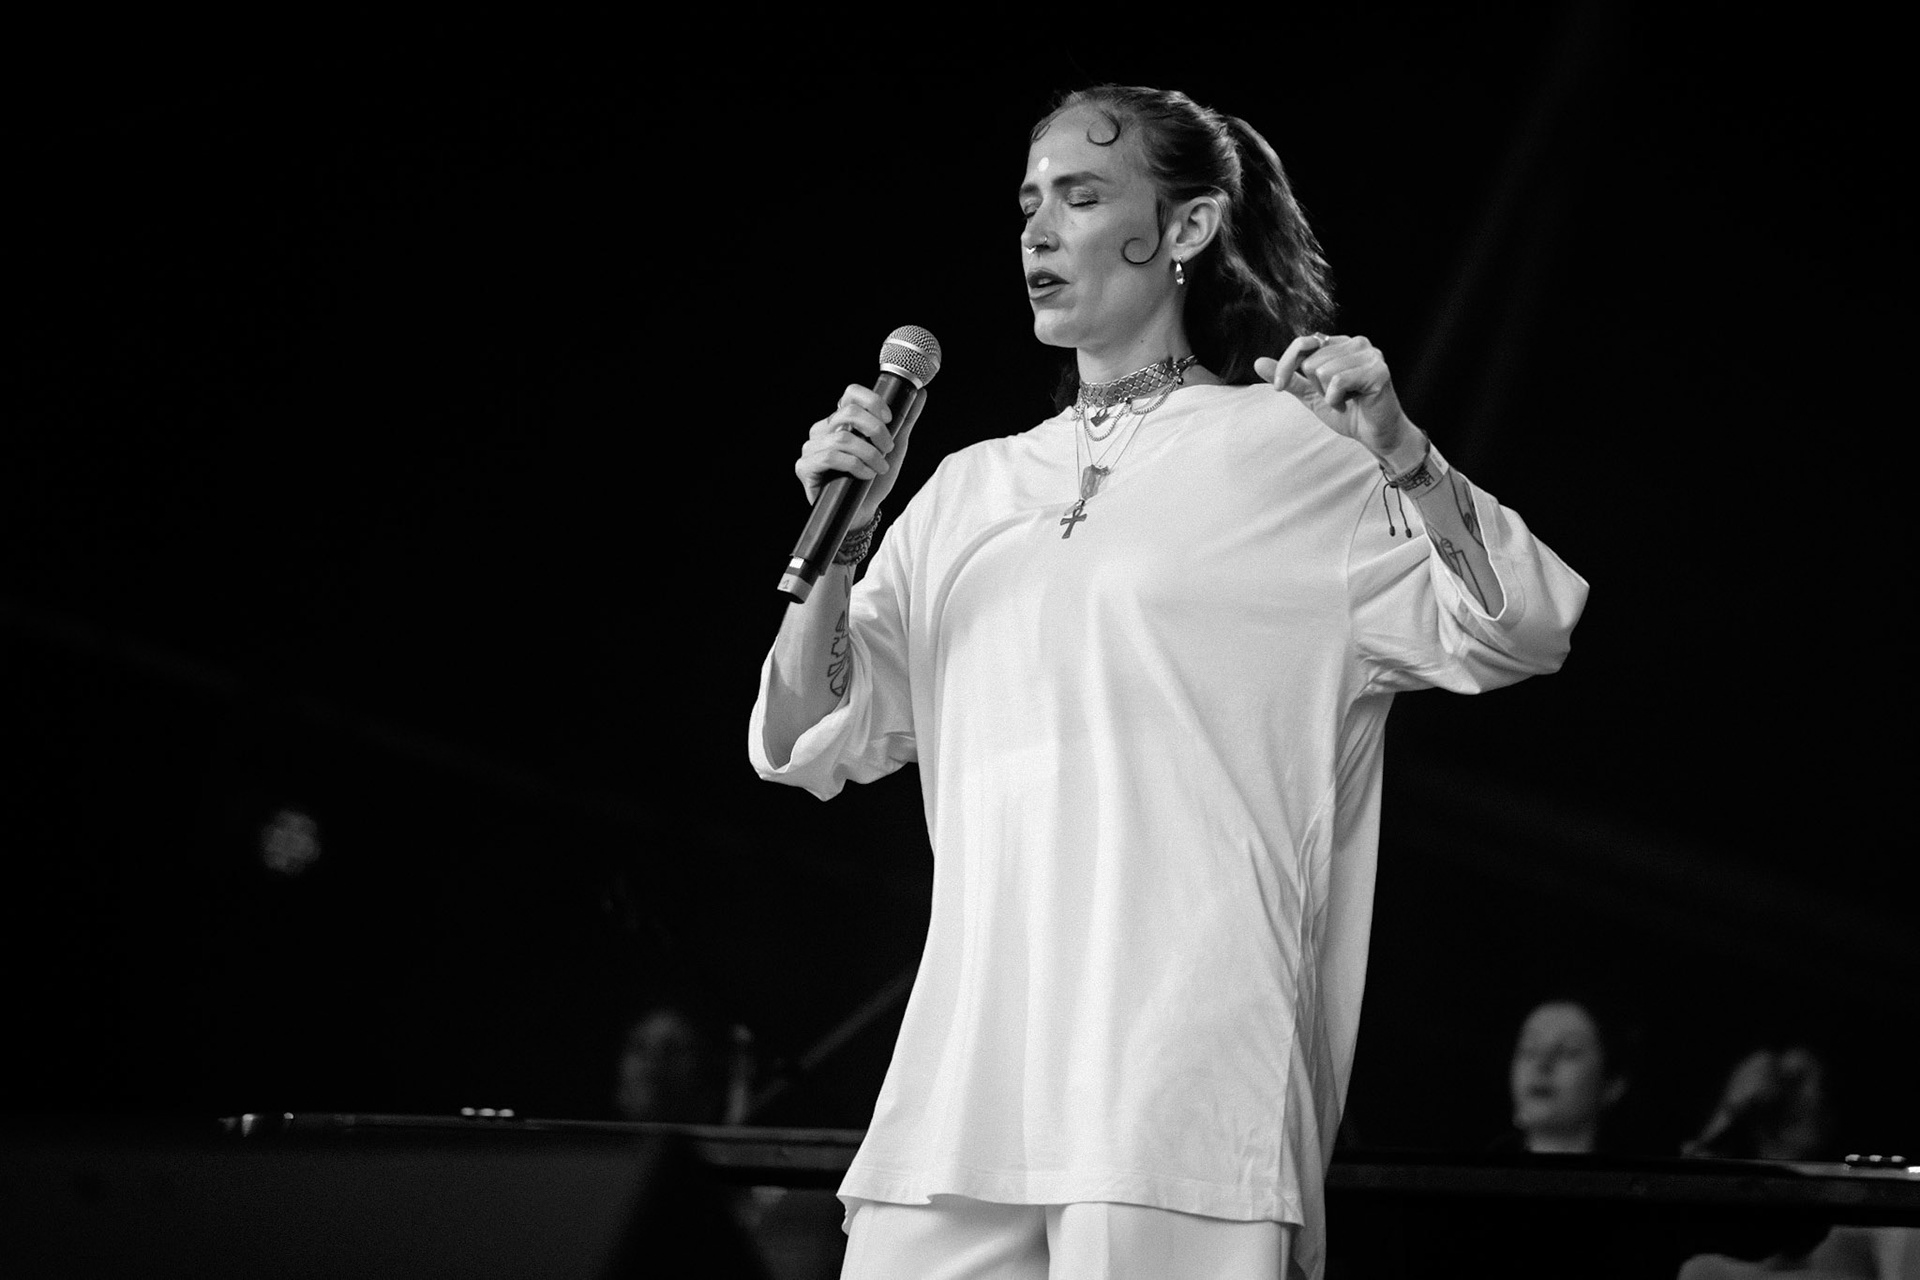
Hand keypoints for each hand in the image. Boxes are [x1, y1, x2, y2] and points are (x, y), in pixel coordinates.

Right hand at [795, 384, 927, 525]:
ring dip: (869, 454)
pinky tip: (865, 475)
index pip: (851, 393)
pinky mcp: (805, 467)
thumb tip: (921, 394)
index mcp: (841, 420)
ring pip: (842, 437)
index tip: (889, 418)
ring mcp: (812, 447)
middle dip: (876, 430)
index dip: (872, 401)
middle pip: (848, 412)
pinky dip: (855, 466)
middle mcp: (823, 429)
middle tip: (888, 449)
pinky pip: (830, 457)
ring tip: (879, 468)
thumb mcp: (894, 448)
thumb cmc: (875, 479)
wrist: (864, 512)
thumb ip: (904, 421)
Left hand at [1254, 334, 1415, 460]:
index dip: (1286, 365)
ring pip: (1323, 371)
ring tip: (1347, 398)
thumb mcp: (1311, 394)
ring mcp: (1370, 354)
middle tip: (1338, 396)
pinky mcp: (1378, 370)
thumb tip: (1258, 362)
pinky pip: (1338, 381)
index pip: (1302, 343)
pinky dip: (1338, 399)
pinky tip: (1353, 401)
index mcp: (1340, 343)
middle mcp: (1356, 342)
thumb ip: (1289, 377)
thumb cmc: (1348, 411)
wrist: (1374, 434)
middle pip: (1311, 362)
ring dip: (1329, 394)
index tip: (1279, 388)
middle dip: (1317, 386)